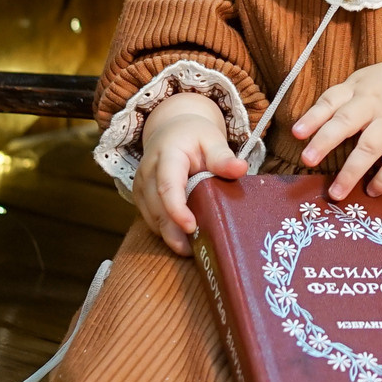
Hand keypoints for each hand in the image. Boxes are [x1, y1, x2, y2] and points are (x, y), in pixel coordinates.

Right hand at [133, 92, 245, 255]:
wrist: (172, 131)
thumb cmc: (194, 137)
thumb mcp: (212, 140)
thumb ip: (223, 157)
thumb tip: (240, 169)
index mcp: (167, 155)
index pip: (167, 185)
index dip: (177, 209)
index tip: (191, 227)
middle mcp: (147, 171)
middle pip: (157, 207)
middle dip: (174, 231)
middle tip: (197, 250)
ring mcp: (140, 185)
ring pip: (152, 218)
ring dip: (170, 235)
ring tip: (193, 248)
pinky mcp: (140, 197)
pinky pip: (151, 220)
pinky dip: (166, 231)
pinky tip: (184, 240)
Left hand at [290, 48, 381, 198]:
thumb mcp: (362, 84)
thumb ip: (338, 102)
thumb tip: (304, 129)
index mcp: (357, 91)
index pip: (330, 101)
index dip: (312, 117)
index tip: (296, 133)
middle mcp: (372, 106)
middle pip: (346, 122)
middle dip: (325, 142)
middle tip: (307, 161)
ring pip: (370, 146)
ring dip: (352, 171)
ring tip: (336, 193)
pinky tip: (371, 191)